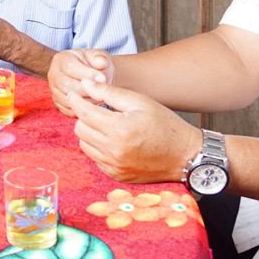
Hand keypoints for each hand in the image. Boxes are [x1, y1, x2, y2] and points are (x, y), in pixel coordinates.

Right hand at [48, 48, 116, 115]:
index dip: (86, 74)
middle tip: (102, 90)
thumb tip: (101, 63)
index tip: (102, 78)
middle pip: (66, 85)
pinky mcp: (58, 103)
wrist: (94, 77)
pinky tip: (94, 103)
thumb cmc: (95, 65)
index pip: (69, 67)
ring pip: (67, 99)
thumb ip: (100, 57)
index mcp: (61, 59)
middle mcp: (54, 74)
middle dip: (87, 90)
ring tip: (100, 97)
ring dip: (86, 101)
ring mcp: (54, 90)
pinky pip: (68, 110)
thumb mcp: (99, 56)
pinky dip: (82, 109)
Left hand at [69, 80, 202, 183]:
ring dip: (90, 132)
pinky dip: (98, 147)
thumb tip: (85, 84)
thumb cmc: (164, 124)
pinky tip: (113, 140)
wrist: (185, 156)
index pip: (84, 112)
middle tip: (96, 109)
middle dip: (84, 116)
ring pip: (85, 144)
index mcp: (120, 129)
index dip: (76, 100)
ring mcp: (114, 166)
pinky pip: (95, 158)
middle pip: (80, 129)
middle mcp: (114, 151)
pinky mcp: (116, 175)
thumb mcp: (140, 101)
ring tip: (106, 124)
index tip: (74, 93)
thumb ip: (109, 92)